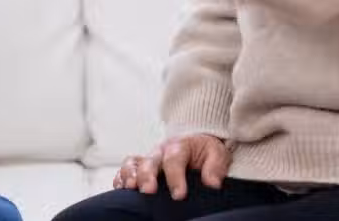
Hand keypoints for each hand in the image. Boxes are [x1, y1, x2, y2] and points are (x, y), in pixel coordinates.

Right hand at [112, 135, 230, 199]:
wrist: (195, 143)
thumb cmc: (205, 151)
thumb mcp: (217, 153)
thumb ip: (215, 166)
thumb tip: (212, 183)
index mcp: (179, 146)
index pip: (174, 159)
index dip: (175, 177)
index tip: (179, 195)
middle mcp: (160, 151)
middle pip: (149, 161)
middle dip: (147, 176)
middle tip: (148, 191)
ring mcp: (148, 158)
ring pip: (133, 163)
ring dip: (130, 175)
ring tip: (130, 188)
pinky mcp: (140, 166)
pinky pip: (125, 169)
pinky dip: (121, 178)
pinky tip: (121, 189)